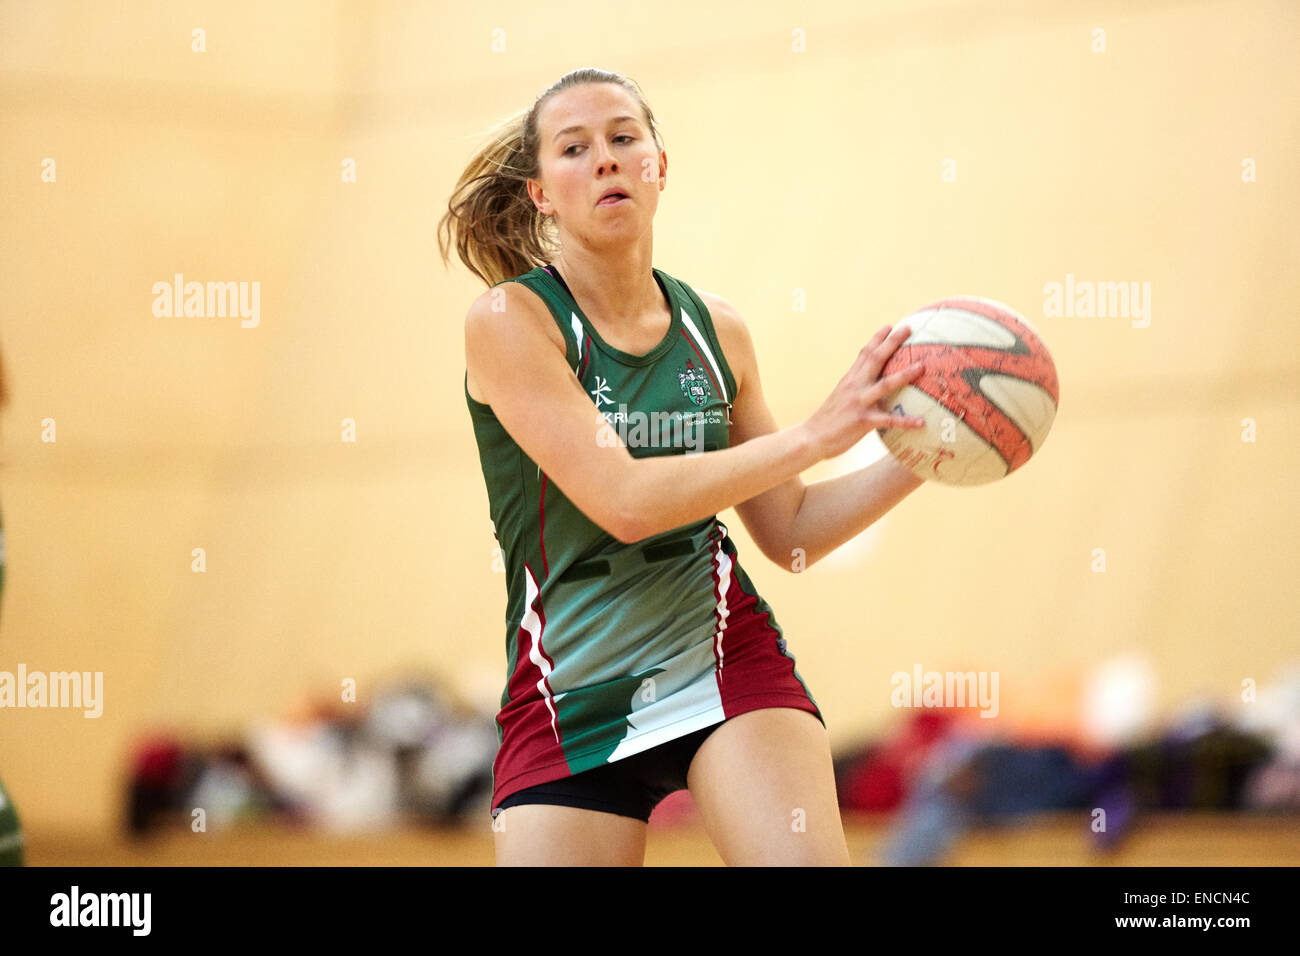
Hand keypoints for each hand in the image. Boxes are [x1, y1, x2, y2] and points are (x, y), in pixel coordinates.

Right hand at [802, 324, 925, 460]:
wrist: (811, 438)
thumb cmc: (828, 420)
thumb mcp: (840, 397)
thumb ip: (854, 388)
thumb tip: (870, 384)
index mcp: (850, 380)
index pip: (864, 354)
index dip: (877, 339)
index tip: (889, 326)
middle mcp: (854, 386)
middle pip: (875, 359)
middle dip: (892, 343)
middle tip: (908, 329)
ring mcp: (859, 403)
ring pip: (885, 385)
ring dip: (905, 374)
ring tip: (922, 366)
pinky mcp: (862, 421)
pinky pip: (889, 420)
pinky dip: (907, 421)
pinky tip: (922, 422)